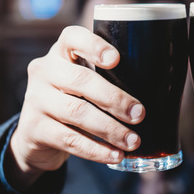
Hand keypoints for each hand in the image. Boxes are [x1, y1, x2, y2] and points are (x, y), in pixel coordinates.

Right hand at [8, 26, 143, 183]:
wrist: (35, 135)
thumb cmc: (73, 100)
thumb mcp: (82, 81)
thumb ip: (108, 77)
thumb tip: (159, 90)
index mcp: (60, 53)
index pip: (72, 37)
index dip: (94, 46)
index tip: (117, 59)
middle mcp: (44, 71)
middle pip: (80, 80)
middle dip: (114, 98)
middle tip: (140, 114)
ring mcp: (35, 100)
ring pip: (76, 112)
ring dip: (109, 129)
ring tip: (133, 141)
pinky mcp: (34, 129)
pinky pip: (69, 140)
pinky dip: (96, 150)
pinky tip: (115, 155)